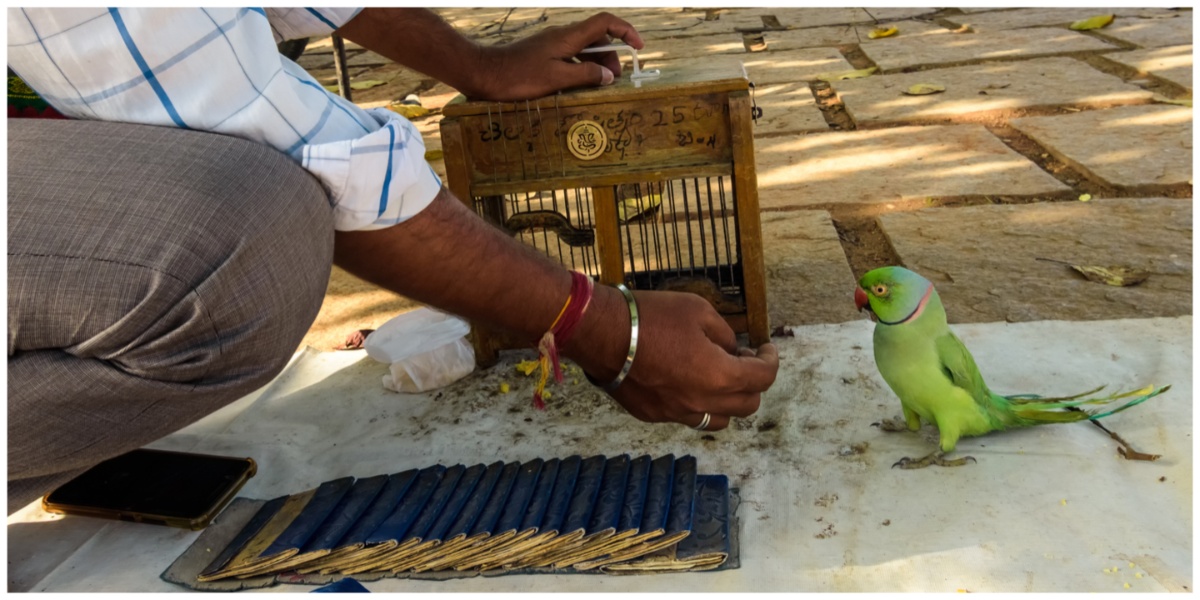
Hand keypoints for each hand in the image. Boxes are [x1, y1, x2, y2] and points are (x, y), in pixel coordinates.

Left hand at [476, 12, 644, 100]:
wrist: (484, 74)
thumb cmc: (518, 77)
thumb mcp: (557, 79)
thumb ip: (586, 75)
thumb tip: (609, 76)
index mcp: (568, 37)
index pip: (605, 23)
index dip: (626, 31)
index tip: (639, 47)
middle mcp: (562, 36)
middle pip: (598, 38)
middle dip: (612, 57)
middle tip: (614, 80)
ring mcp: (552, 45)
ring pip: (584, 49)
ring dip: (597, 65)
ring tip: (600, 86)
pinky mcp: (543, 55)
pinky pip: (571, 57)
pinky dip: (582, 69)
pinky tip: (580, 86)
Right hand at [574, 290, 778, 430]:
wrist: (602, 333)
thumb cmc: (652, 316)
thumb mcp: (699, 310)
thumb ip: (724, 335)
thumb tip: (733, 349)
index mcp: (720, 376)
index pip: (763, 378)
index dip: (770, 361)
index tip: (765, 348)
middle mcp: (702, 402)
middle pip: (747, 405)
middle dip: (752, 382)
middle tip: (742, 359)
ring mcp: (677, 413)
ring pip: (719, 420)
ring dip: (727, 400)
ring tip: (717, 376)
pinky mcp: (654, 415)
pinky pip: (688, 416)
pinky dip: (697, 402)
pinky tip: (686, 380)